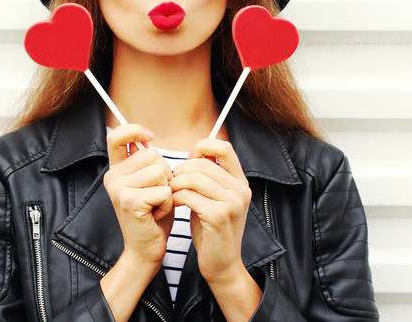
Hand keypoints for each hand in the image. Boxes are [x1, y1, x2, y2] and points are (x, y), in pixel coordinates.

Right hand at [102, 124, 174, 267]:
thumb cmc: (152, 216)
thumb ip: (146, 162)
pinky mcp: (130, 201)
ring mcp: (119, 188)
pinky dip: (167, 204)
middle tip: (155, 194)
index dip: (134, 130)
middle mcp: (113, 176)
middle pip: (152, 154)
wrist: (145, 250)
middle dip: (165, 174)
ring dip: (167, 190)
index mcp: (116, 170)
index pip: (117, 135)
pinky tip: (156, 214)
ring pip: (160, 171)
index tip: (149, 137)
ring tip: (156, 205)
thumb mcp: (149, 183)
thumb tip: (148, 139)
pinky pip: (164, 191)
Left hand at [169, 138, 251, 283]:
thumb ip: (209, 177)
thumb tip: (194, 154)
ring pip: (194, 178)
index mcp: (240, 182)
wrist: (222, 264)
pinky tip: (173, 204)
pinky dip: (176, 198)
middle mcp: (240, 190)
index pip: (224, 147)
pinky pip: (189, 196)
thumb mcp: (214, 198)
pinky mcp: (218, 216)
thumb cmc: (212, 230)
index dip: (203, 147)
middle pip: (203, 163)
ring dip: (176, 184)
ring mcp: (232, 203)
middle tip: (172, 182)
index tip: (189, 160)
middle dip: (181, 170)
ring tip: (171, 193)